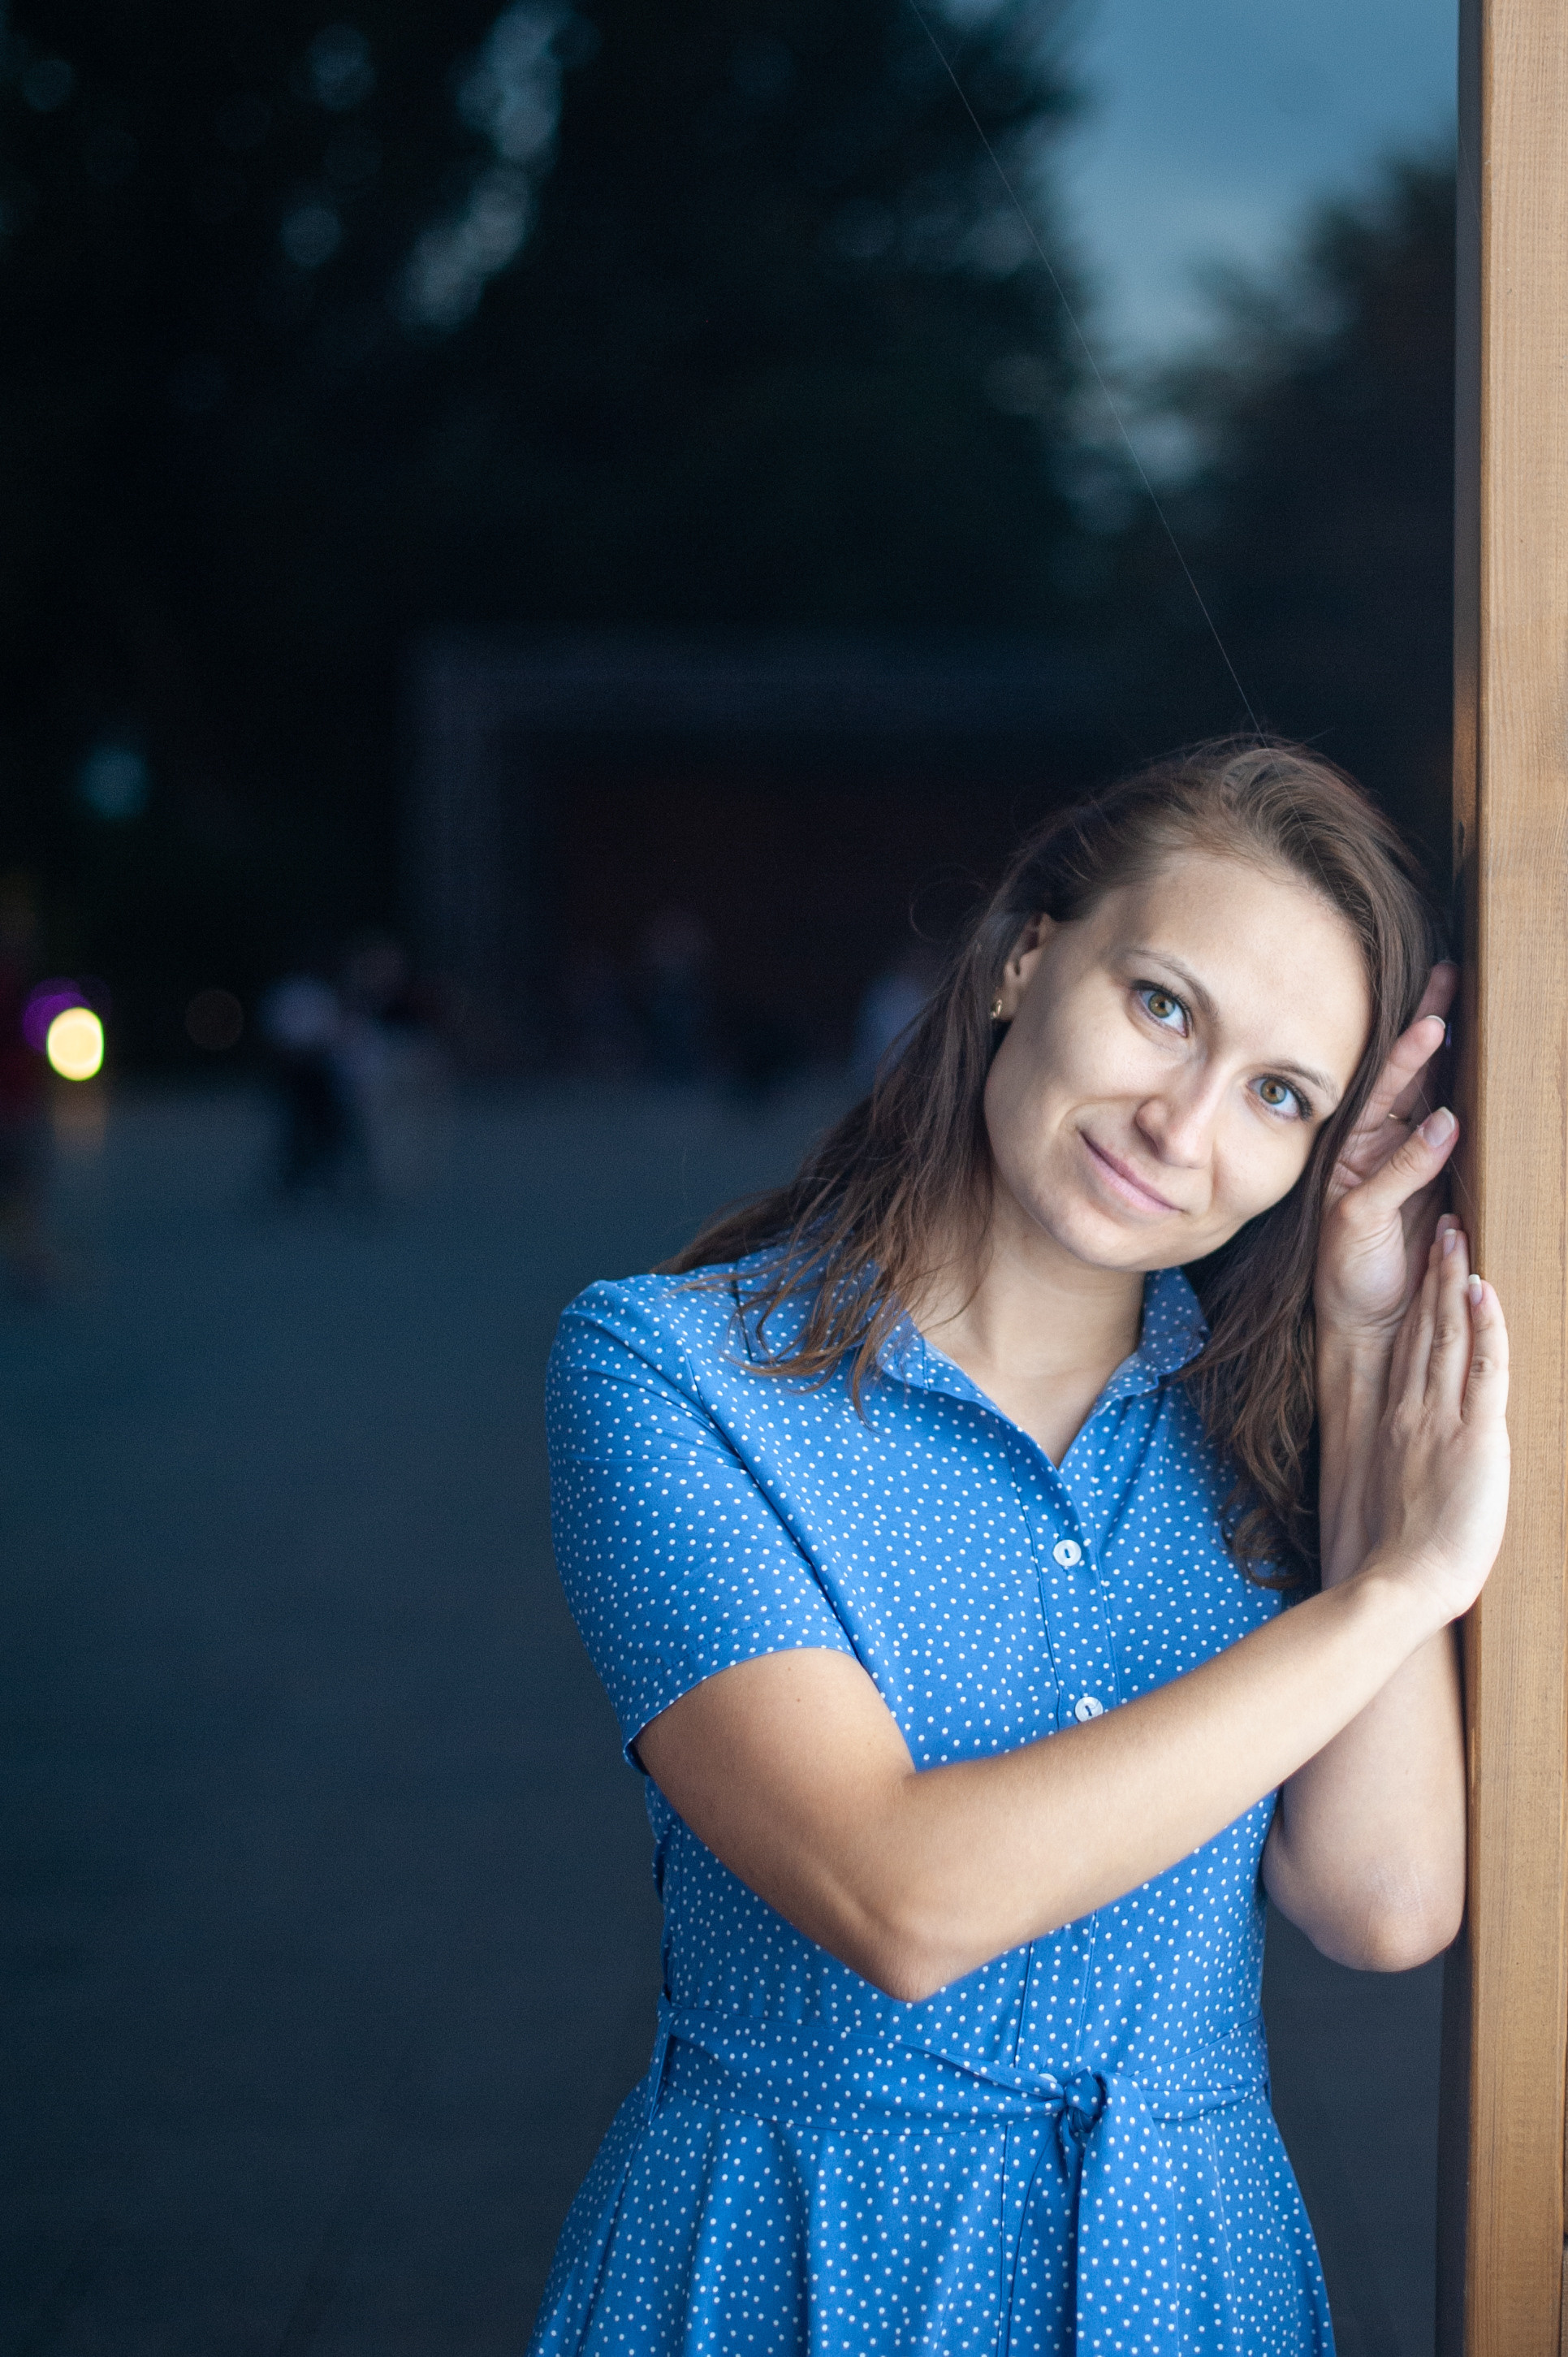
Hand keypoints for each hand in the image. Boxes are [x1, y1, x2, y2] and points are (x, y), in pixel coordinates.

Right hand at [1315, 962, 1457, 1350]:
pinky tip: (1443, 1122)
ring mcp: (1357, 1177)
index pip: (1417, 1076)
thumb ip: (1433, 1160)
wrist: (1370, 1322)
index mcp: (1388, 1143)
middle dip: (1423, 1026)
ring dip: (1410, 1069)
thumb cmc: (1399, 1260)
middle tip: (1447, 977)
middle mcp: (1369, 1150)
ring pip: (1384, 1109)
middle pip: (1399, 1076)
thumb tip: (1455, 1115)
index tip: (1455, 987)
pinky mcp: (1354, 1213)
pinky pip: (1388, 1176)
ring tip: (1437, 1026)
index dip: (1434, 1033)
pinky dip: (1417, 1152)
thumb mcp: (1431, 1204)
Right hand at [1365, 1221, 1509, 1629]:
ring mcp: (1440, 1419)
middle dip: (1432, 1275)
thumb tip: (1413, 1464)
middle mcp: (1410, 1410)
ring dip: (1453, 1282)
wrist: (1395, 1584)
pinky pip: (1482, 1368)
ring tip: (1455, 1238)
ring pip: (1448, 1334)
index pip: (1408, 1347)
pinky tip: (1483, 1291)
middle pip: (1423, 1328)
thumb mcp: (1389, 1502)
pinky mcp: (1474, 1436)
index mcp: (1392, 1423)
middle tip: (1439, 1227)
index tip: (1422, 1265)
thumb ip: (1403, 1470)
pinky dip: (1484, 1326)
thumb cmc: (1393, 1560)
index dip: (1417, 1302)